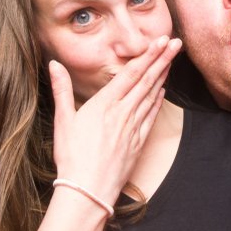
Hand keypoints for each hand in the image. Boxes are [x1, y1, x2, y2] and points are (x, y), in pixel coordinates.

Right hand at [50, 36, 180, 205]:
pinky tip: (162, 92)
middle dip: (162, 60)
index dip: (147, 55)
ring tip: (172, 61)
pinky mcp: (138, 142)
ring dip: (162, 77)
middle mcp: (122, 113)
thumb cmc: (71, 157)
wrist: (88, 189)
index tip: (161, 41)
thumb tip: (54, 64)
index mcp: (104, 104)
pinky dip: (158, 102)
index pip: (130, 73)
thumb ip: (61, 89)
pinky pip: (151, 117)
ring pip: (151, 96)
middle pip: (146, 81)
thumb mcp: (62, 120)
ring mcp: (133, 128)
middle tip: (176, 44)